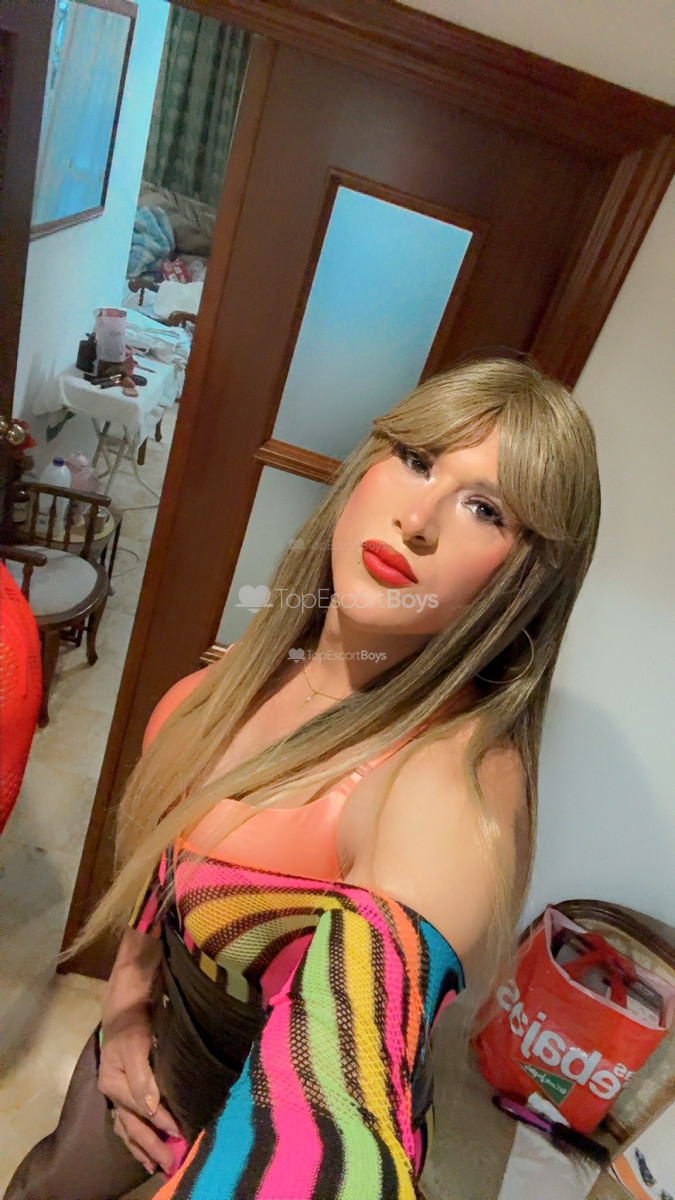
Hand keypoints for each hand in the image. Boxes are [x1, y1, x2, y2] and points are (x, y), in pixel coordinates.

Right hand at [98, 1004, 180, 1174]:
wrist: (125, 1006)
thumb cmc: (132, 1024)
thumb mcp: (135, 1047)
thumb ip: (142, 1079)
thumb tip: (152, 1109)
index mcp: (112, 1083)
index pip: (141, 1109)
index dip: (161, 1122)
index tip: (180, 1134)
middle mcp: (112, 1092)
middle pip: (132, 1125)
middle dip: (151, 1146)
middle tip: (169, 1165)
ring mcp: (117, 1092)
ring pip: (128, 1127)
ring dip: (142, 1147)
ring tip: (155, 1165)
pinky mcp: (124, 1089)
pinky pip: (129, 1119)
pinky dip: (136, 1135)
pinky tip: (143, 1147)